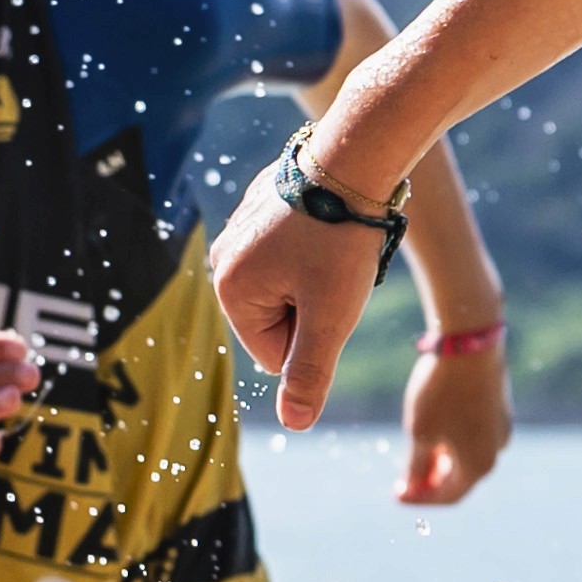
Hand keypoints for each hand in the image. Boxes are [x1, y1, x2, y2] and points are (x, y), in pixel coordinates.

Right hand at [212, 172, 383, 427]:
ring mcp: (241, 228)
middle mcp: (224, 257)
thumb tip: (294, 424)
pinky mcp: (264, 205)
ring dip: (320, 277)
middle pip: (281, 318)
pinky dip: (319, 244)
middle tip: (338, 269)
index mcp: (230, 288)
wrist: (357, 157)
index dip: (316, 334)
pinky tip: (331, 222)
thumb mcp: (330, 318)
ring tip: (336, 245)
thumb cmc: (342, 241)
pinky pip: (296, 249)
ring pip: (292, 283)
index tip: (330, 294)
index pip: (276, 353)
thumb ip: (309, 374)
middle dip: (315, 306)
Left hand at [398, 338, 510, 504]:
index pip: (448, 497)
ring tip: (416, 453)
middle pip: (460, 480)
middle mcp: (496, 451)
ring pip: (468, 457)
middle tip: (403, 478)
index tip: (395, 494)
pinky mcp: (499, 408)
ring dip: (442, 462)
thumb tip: (412, 488)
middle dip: (431, 482)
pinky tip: (435, 428)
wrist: (471, 344)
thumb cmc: (443, 392)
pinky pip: (475, 436)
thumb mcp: (421, 433)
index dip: (419, 500)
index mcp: (478, 465)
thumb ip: (416, 467)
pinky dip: (454, 442)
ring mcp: (501, 429)